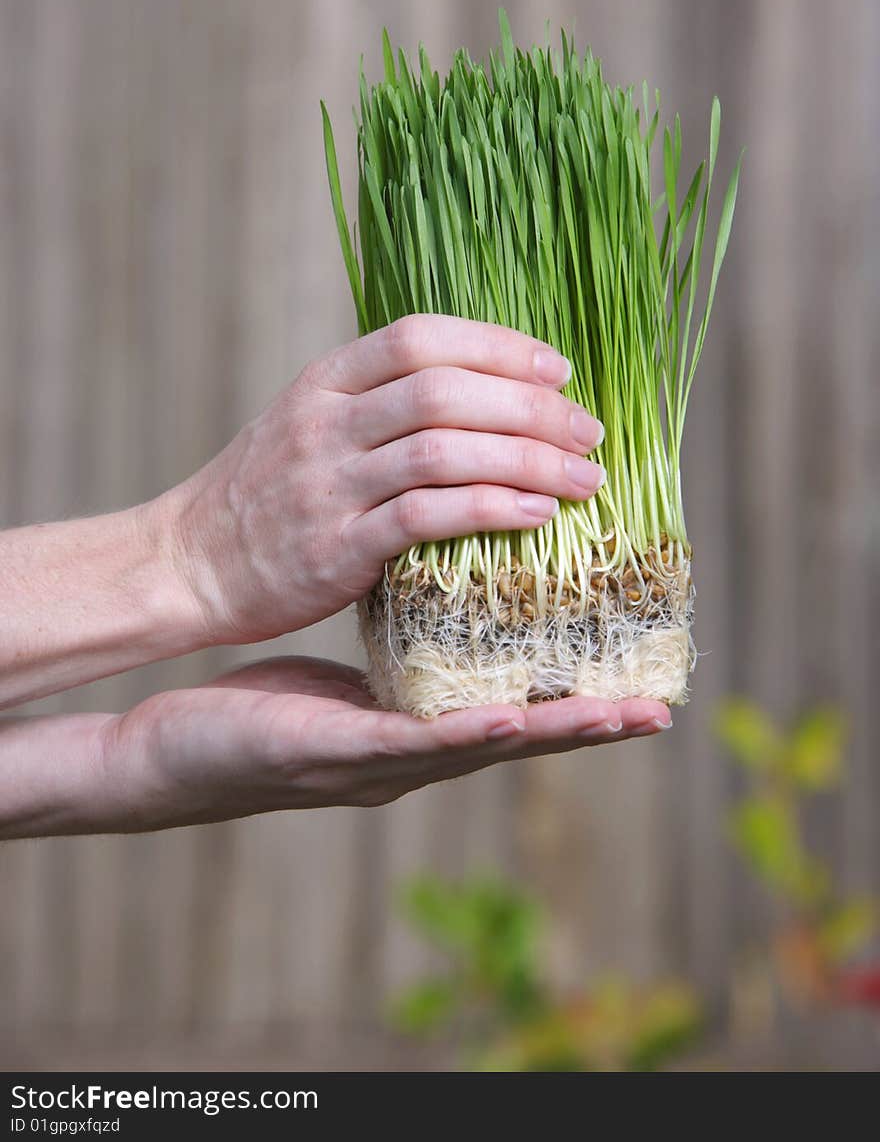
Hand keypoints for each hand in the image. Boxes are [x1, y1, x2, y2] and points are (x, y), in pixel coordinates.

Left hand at [0, 658, 671, 836]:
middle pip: (520, 737)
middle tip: (662, 713)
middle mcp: (414, 756)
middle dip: (593, 723)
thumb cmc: (265, 706)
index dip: (584, 700)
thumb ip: (402, 648)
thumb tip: (445, 589)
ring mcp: (380, 764)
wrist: (174, 755)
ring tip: (618, 719)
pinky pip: (407, 741)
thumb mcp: (349, 671)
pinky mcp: (335, 752)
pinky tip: (507, 717)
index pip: (518, 713)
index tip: (647, 687)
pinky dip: (463, 732)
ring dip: (553, 734)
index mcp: (421, 730)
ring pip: (482, 745)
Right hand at [163, 315, 603, 645]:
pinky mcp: (335, 548)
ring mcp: (327, 484)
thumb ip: (383, 400)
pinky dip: (490, 511)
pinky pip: (425, 517)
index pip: (421, 337)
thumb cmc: (269, 493)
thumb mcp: (310, 421)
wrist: (192, 564)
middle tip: (588, 432)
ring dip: (528, 461)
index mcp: (325, 379)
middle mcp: (326, 422)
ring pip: (445, 451)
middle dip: (532, 407)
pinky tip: (535, 517)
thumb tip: (493, 389)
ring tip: (583, 480)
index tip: (559, 369)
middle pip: (445, 390)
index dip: (500, 346)